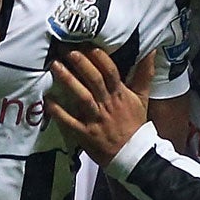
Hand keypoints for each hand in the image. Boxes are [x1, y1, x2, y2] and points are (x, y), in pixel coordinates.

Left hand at [48, 49, 154, 167]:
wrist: (133, 155)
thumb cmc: (135, 124)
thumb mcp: (142, 98)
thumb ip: (144, 74)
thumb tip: (151, 50)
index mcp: (120, 94)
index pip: (111, 71)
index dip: (99, 57)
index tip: (88, 44)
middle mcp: (107, 104)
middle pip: (94, 79)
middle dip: (80, 63)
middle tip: (66, 49)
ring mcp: (96, 119)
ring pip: (82, 96)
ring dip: (68, 80)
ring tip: (55, 66)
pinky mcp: (85, 134)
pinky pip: (70, 121)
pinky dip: (58, 111)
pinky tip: (48, 100)